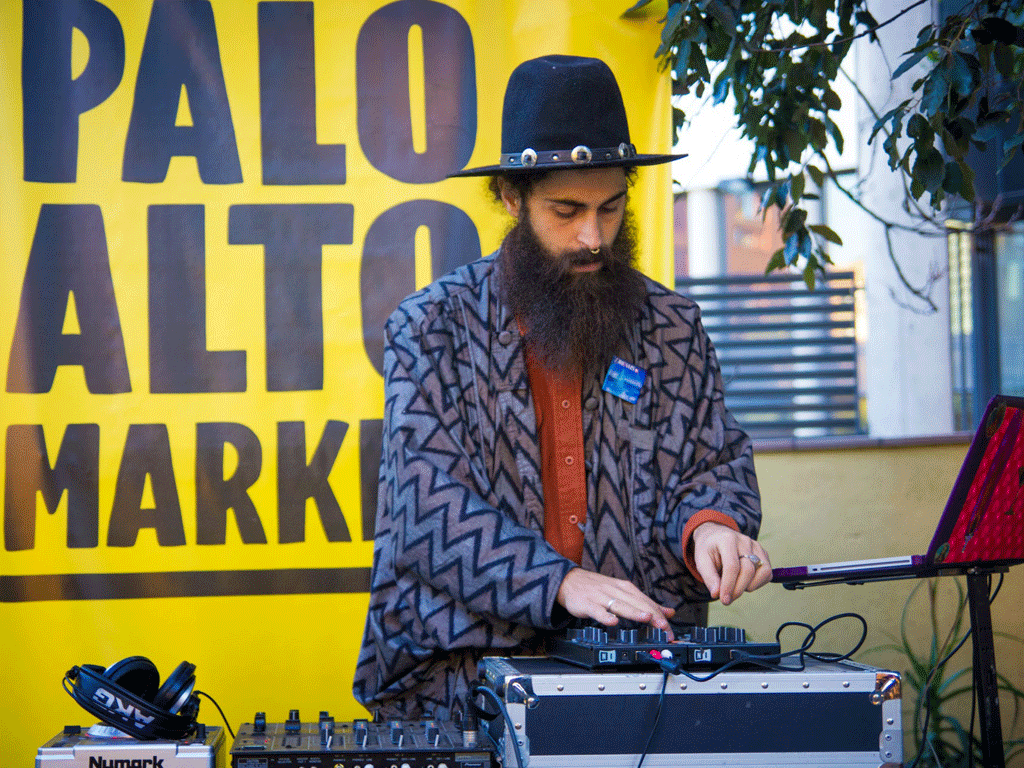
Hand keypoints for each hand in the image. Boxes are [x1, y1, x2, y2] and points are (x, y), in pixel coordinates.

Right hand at [556, 568, 675, 637]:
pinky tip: (613, 622)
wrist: (568, 581)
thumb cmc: (597, 588)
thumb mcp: (622, 591)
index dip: (660, 615)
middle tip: (665, 627)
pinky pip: (597, 611)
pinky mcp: (587, 604)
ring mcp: (601, 597)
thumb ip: (645, 603)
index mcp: (625, 588)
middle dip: (652, 615)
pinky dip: (605, 616)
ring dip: (634, 612)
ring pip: (620, 605)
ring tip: (647, 618)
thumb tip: (668, 612)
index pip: (646, 602)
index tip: (670, 629)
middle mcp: (615, 591)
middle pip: (637, 603)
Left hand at [691, 522, 771, 605]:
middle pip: (748, 570)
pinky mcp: (763, 553)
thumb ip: (709, 577)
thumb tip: (717, 594)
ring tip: (736, 586)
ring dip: (750, 586)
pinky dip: (758, 583)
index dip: (729, 585)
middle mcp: (744, 541)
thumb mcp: (701, 561)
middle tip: (727, 599)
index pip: (732, 566)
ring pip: (763, 571)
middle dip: (738, 589)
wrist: (716, 536)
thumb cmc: (709, 550)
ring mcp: (756, 546)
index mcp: (727, 540)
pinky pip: (767, 572)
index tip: (724, 600)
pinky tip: (745, 583)